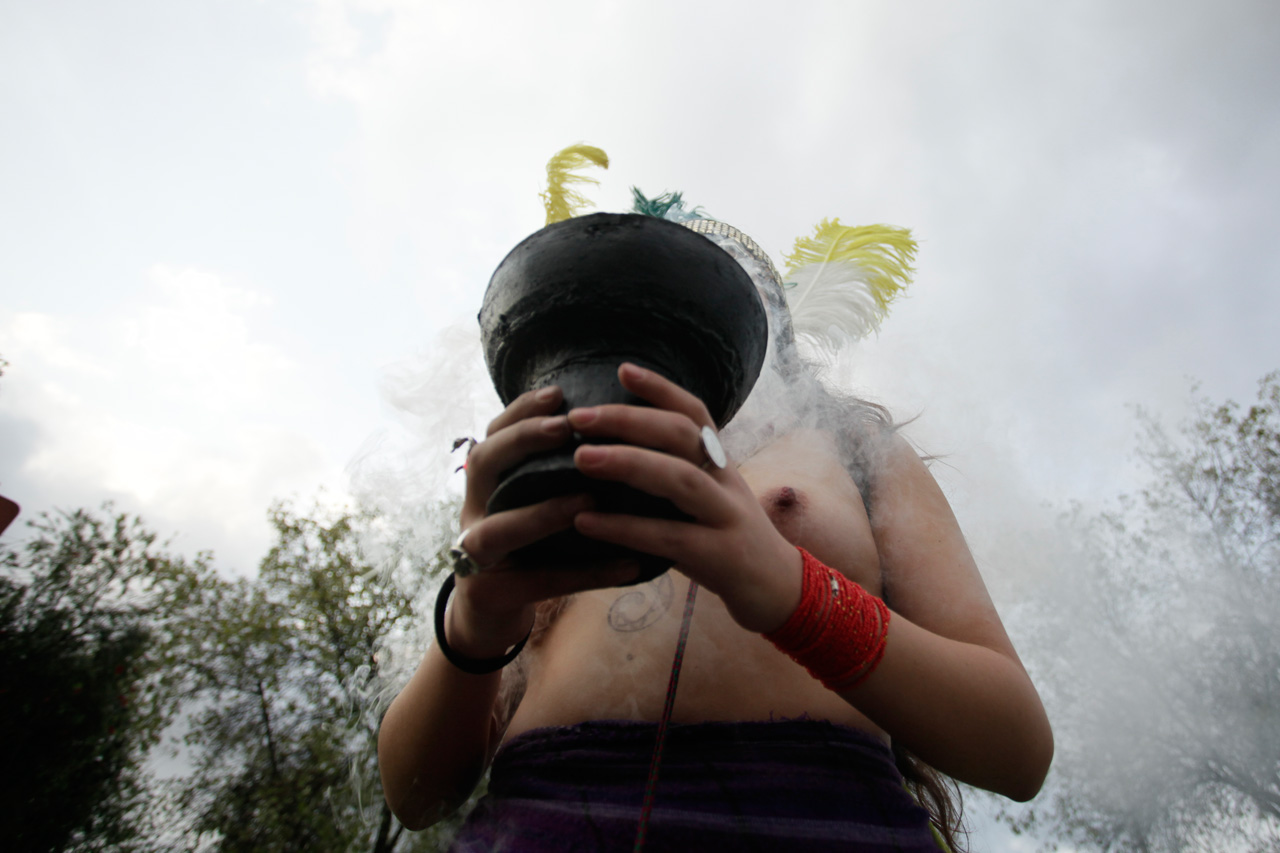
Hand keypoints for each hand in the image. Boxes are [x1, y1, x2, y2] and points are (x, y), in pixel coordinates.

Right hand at [448, 386, 639, 657]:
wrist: (488, 611)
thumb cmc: (523, 545)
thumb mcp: (527, 501)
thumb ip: (551, 471)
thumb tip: (612, 426)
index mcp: (485, 483)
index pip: (494, 434)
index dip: (522, 411)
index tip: (560, 394)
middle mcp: (474, 510)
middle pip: (484, 465)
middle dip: (522, 442)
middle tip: (567, 429)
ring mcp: (475, 555)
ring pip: (499, 529)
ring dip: (544, 512)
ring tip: (589, 500)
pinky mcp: (492, 594)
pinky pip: (540, 582)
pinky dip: (586, 573)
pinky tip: (629, 565)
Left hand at [568, 363, 802, 632]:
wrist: (779, 591)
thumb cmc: (726, 540)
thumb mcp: (709, 497)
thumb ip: (676, 472)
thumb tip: (614, 450)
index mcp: (720, 464)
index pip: (695, 413)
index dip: (661, 388)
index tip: (621, 369)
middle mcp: (726, 482)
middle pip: (682, 436)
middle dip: (629, 420)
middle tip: (579, 416)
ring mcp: (725, 518)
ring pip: (680, 479)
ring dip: (628, 463)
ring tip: (580, 458)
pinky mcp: (718, 557)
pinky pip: (668, 537)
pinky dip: (624, 528)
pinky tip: (585, 522)